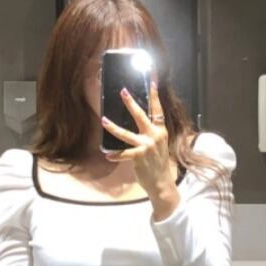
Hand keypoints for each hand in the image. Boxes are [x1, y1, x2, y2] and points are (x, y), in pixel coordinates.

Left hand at [101, 79, 179, 218]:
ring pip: (126, 134)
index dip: (154, 96)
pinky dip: (115, 155)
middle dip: (131, 103)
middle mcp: (155, 136)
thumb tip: (142, 123)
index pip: (157, 111)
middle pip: (141, 116)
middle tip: (123, 91)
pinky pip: (123, 154)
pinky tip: (107, 155)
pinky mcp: (139, 156)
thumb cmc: (158, 163)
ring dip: (113, 127)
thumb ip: (151, 134)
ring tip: (104, 120)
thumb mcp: (159, 146)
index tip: (152, 82)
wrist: (161, 182)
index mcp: (161, 131)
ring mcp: (147, 146)